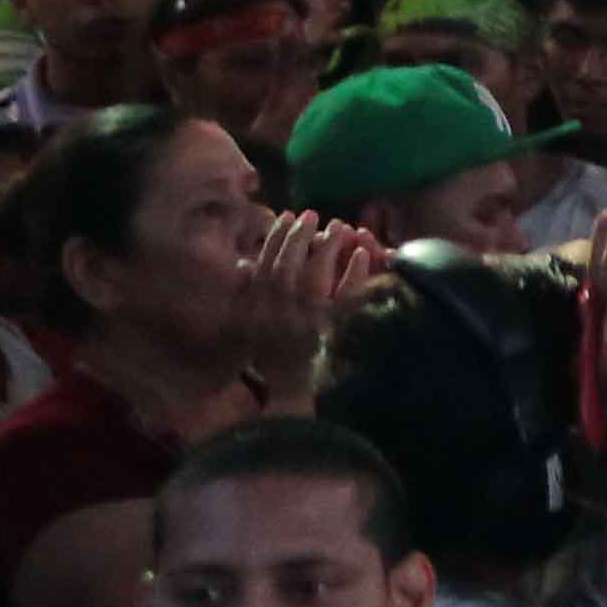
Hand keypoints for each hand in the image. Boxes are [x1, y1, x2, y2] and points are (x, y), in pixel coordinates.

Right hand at [232, 212, 399, 389]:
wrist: (291, 393)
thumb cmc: (272, 358)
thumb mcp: (250, 326)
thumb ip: (246, 296)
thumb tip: (244, 263)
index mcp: (256, 312)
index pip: (263, 267)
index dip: (274, 239)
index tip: (285, 216)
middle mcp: (276, 316)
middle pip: (285, 268)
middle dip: (297, 237)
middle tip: (311, 213)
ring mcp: (305, 325)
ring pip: (314, 279)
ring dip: (326, 249)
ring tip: (339, 225)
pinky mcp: (332, 335)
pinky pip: (346, 300)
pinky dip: (354, 275)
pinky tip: (362, 255)